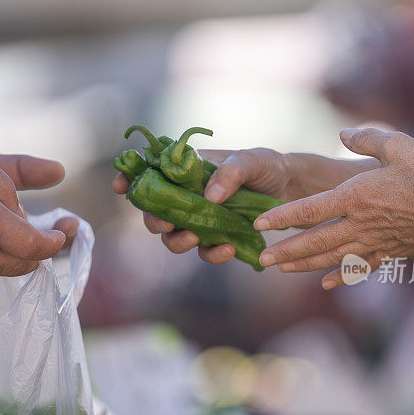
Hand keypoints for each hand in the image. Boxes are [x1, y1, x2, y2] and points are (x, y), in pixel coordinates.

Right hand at [113, 147, 302, 263]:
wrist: (293, 189)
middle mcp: (187, 197)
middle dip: (154, 220)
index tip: (120, 187)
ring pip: (173, 238)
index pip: (149, 173)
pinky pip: (205, 253)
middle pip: (154, 213)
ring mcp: (200, 220)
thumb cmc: (266, 167)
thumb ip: (231, 172)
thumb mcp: (252, 160)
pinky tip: (227, 248)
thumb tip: (209, 197)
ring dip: (178, 241)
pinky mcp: (217, 239)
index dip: (130, 180)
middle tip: (166, 223)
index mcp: (186, 170)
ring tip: (195, 238)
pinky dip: (212, 254)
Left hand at [254, 128, 413, 288]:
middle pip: (313, 241)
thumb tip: (342, 134)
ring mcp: (373, 242)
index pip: (308, 210)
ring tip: (281, 269)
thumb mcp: (397, 145)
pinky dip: (341, 277)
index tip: (260, 223)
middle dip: (285, 251)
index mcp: (355, 197)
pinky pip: (360, 268)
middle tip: (261, 258)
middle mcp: (359, 224)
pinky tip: (326, 284)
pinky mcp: (389, 252)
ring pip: (330, 258)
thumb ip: (366, 139)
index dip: (281, 217)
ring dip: (303, 265)